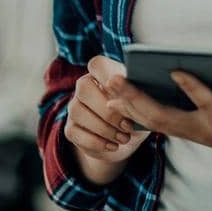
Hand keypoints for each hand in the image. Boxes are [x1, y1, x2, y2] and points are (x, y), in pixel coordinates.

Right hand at [64, 56, 150, 183]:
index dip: (107, 76)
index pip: (97, 64)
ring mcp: (75, 106)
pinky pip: (74, 132)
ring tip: (124, 138)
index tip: (122, 92)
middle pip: (84, 88)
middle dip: (107, 110)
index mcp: (103, 74)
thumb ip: (134, 97)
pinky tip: (113, 146)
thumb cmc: (136, 114)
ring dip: (103, 128)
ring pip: (77, 111)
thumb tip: (129, 93)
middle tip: (127, 126)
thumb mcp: (141, 105)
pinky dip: (96, 142)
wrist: (125, 139)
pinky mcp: (70, 128)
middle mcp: (85, 87)